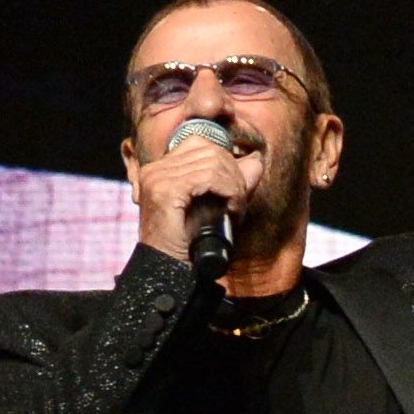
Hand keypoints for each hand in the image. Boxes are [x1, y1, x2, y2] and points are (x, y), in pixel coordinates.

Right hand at [130, 120, 251, 266]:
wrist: (171, 270)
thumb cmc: (192, 244)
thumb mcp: (218, 206)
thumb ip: (234, 181)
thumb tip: (256, 159)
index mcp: (163, 168)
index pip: (201, 142)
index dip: (226, 161)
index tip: (235, 190)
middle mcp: (157, 168)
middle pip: (210, 149)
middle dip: (234, 175)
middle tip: (237, 203)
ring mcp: (158, 177)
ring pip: (213, 162)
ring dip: (233, 186)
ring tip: (234, 210)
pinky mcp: (164, 189)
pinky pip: (209, 177)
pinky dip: (228, 192)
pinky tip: (231, 210)